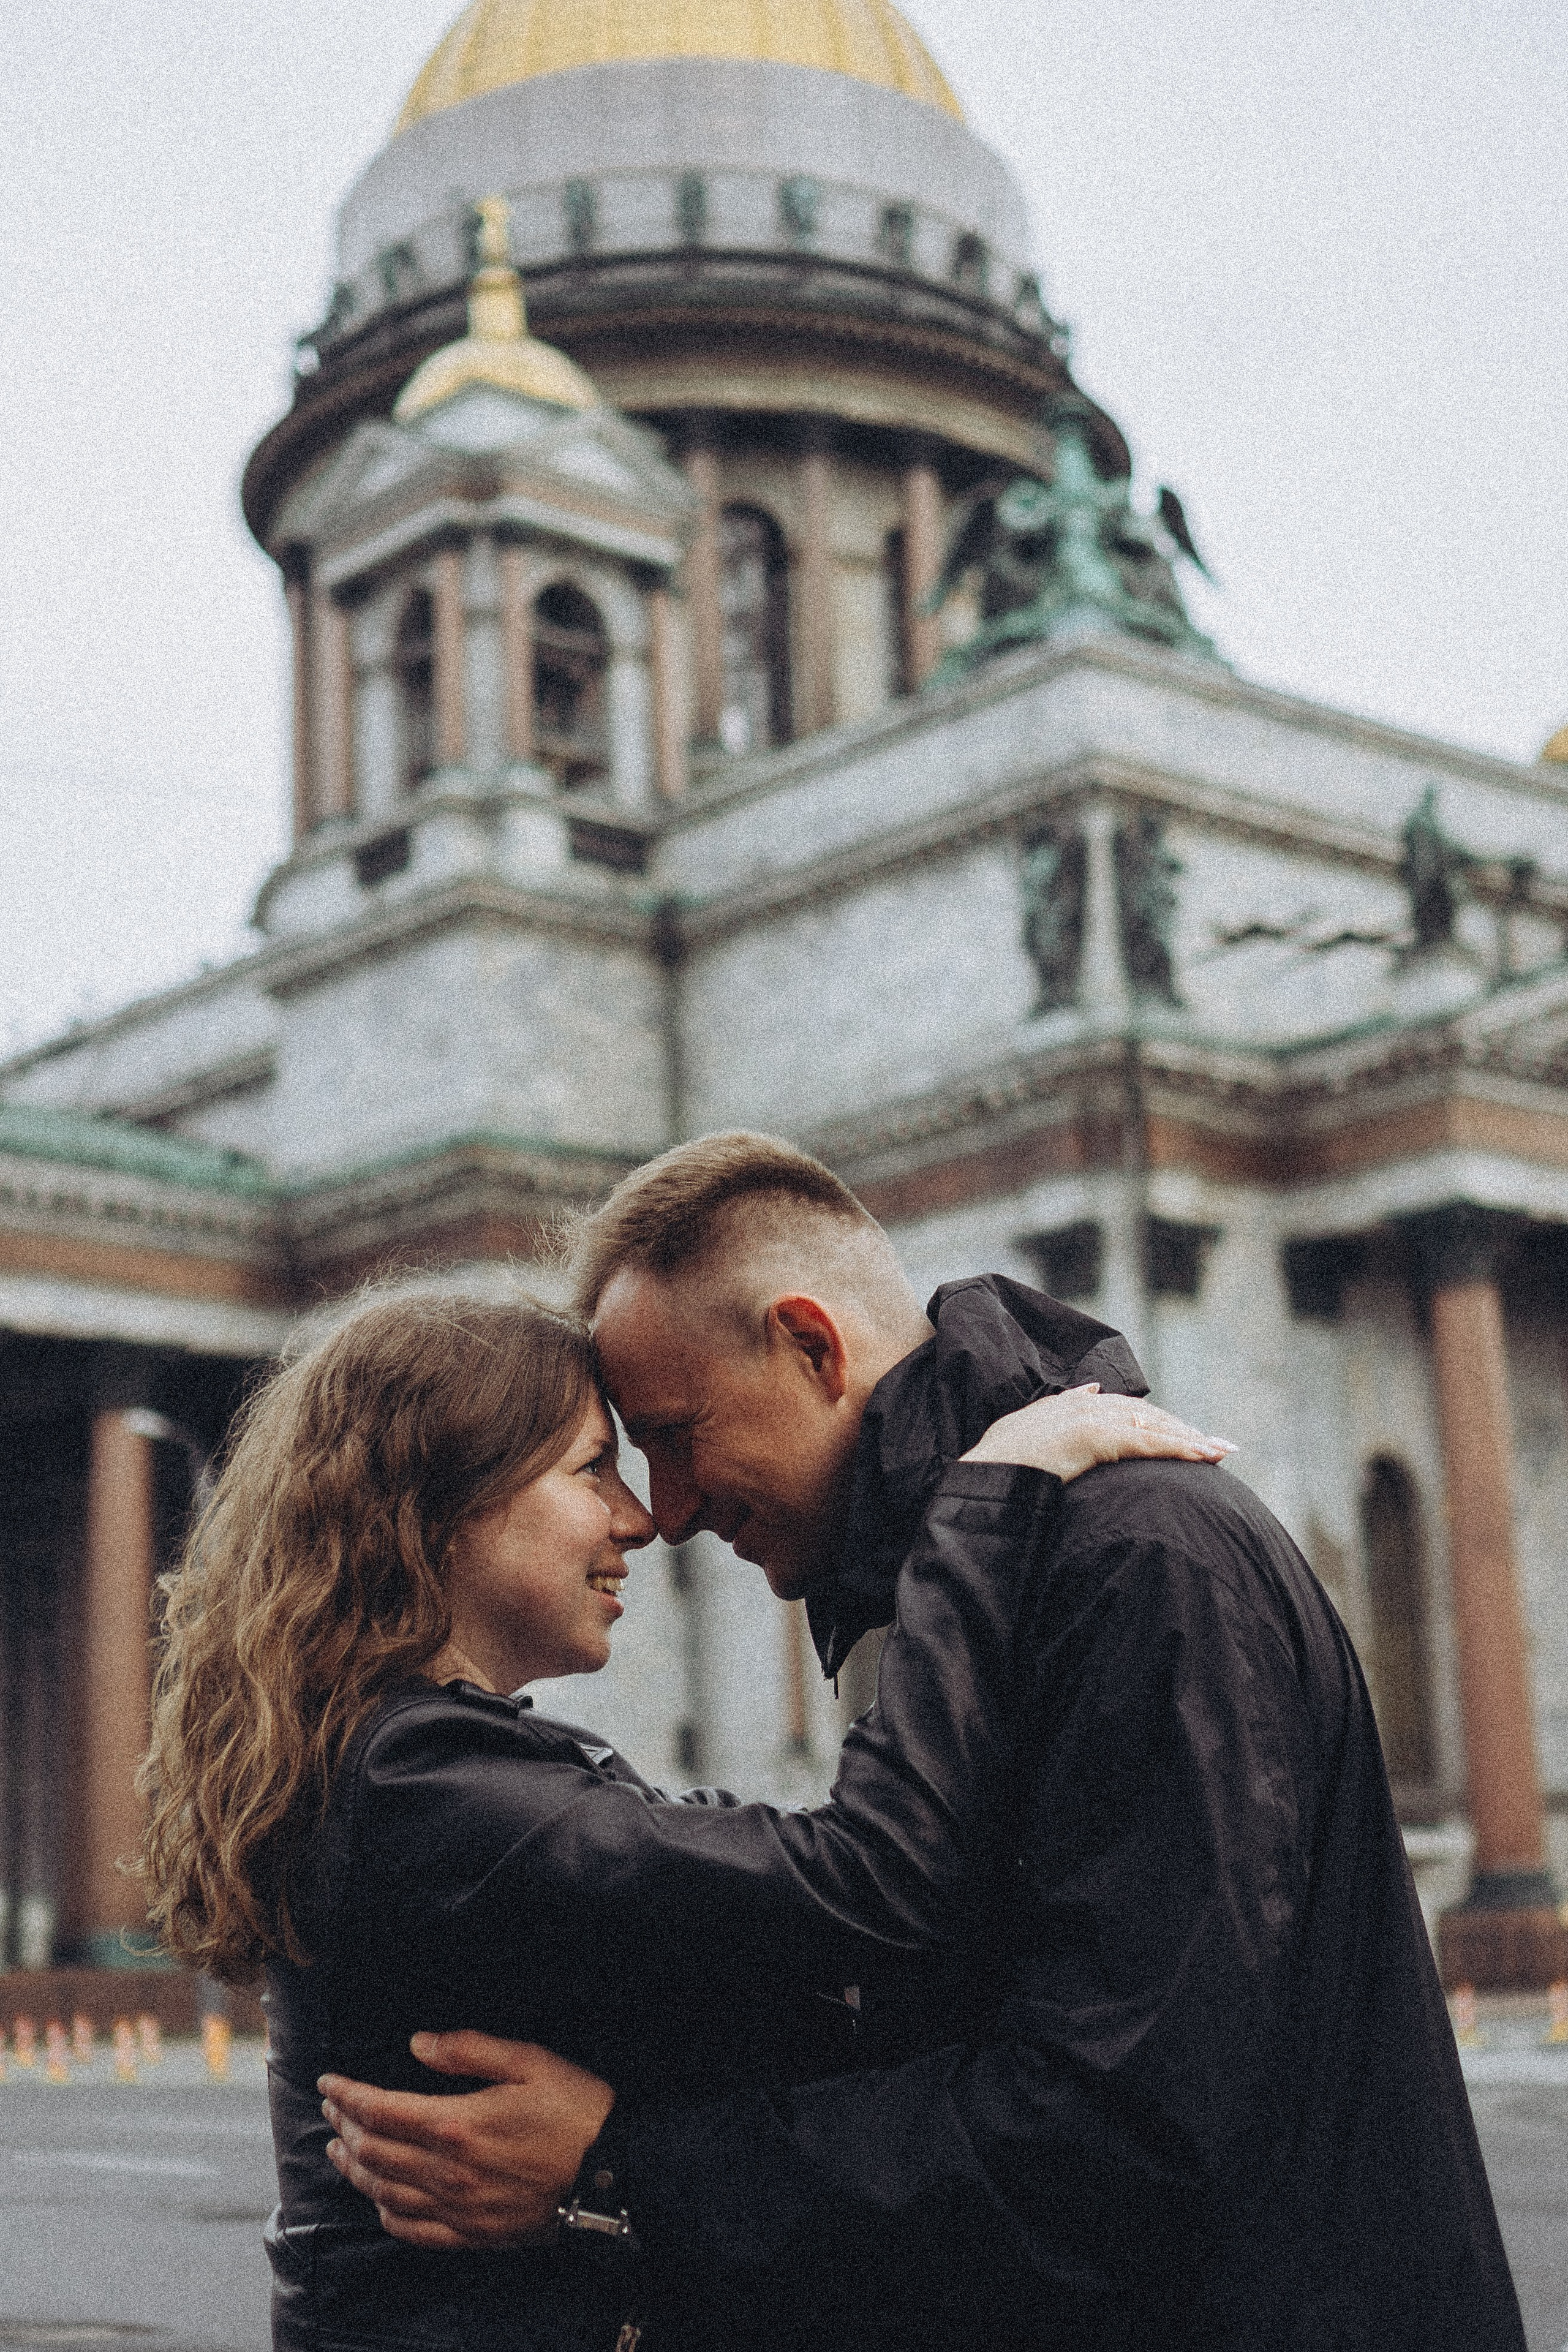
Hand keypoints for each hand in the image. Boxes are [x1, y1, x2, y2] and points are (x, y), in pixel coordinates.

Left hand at [319, 2031, 613, 2249]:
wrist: (612, 2173)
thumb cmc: (574, 2110)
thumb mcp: (528, 2061)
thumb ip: (468, 2050)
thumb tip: (419, 2043)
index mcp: (458, 2124)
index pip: (381, 2110)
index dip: (347, 2095)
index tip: (327, 2082)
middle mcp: (449, 2171)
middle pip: (374, 2151)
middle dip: (345, 2126)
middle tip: (332, 2108)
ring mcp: (458, 2208)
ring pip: (385, 2191)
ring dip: (354, 2168)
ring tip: (339, 2150)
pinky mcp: (473, 2234)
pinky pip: (414, 2230)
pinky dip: (386, 2213)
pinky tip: (378, 2200)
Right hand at [961, 1383, 1234, 1481]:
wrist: (986, 1474)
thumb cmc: (1002, 1462)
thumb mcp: (1032, 1428)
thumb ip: (1062, 1408)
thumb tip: (1090, 1390)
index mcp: (1074, 1406)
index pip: (1128, 1411)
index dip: (1161, 1424)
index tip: (1187, 1436)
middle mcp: (1087, 1406)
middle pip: (1149, 1415)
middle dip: (1185, 1431)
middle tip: (1220, 1446)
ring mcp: (1092, 1419)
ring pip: (1155, 1426)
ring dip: (1191, 1440)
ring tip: (1222, 1452)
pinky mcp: (1097, 1437)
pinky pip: (1149, 1442)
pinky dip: (1181, 1448)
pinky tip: (1205, 1456)